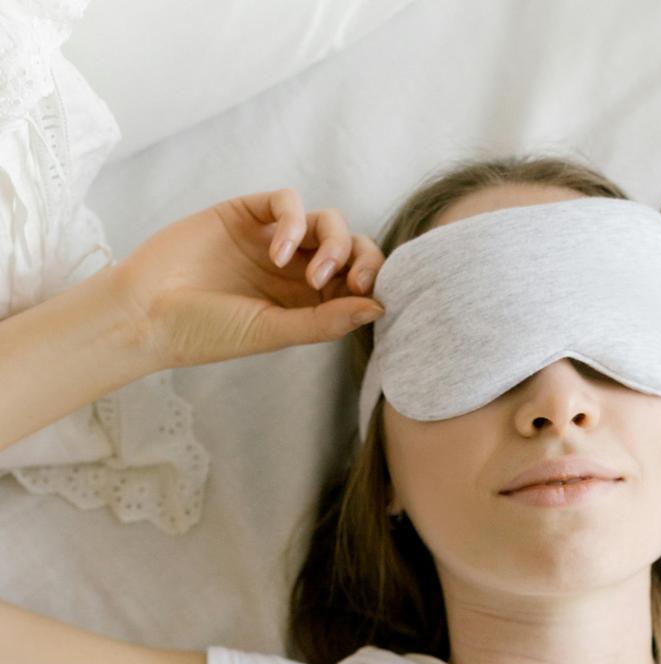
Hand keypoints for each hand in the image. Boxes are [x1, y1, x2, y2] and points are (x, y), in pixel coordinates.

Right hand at [105, 187, 385, 368]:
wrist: (147, 312)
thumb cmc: (207, 332)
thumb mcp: (273, 331)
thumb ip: (325, 321)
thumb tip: (380, 307)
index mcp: (304, 304)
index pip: (356, 282)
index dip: (372, 280)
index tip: (367, 293)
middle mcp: (292, 271)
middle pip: (349, 248)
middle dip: (361, 258)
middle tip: (352, 280)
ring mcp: (270, 240)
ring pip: (326, 222)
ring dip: (333, 242)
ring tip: (311, 275)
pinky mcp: (245, 213)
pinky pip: (286, 200)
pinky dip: (294, 220)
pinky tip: (277, 252)